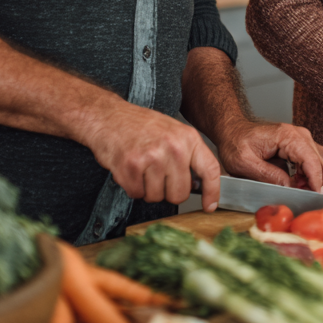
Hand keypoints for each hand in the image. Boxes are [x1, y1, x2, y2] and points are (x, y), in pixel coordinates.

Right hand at [85, 103, 221, 210]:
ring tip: (142, 168)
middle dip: (168, 192)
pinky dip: (132, 187)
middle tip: (158, 176)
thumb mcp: (174, 132)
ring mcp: (152, 157)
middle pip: (180, 193)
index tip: (210, 206)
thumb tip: (199, 185)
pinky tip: (130, 169)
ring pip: (156, 197)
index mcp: (188, 138)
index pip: (210, 169)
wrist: (109, 116)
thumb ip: (188, 155)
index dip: (212, 192)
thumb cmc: (141, 126)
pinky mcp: (131, 166)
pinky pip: (136, 194)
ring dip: (147, 189)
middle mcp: (173, 147)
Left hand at [217, 120, 322, 193]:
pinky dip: (321, 176)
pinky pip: (318, 161)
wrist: (233, 129)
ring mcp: (303, 140)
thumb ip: (268, 175)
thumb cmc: (236, 143)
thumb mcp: (245, 163)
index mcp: (288, 136)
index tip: (321, 196)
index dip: (317, 180)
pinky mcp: (301, 147)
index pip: (311, 160)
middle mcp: (300, 136)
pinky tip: (317, 190)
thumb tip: (290, 187)